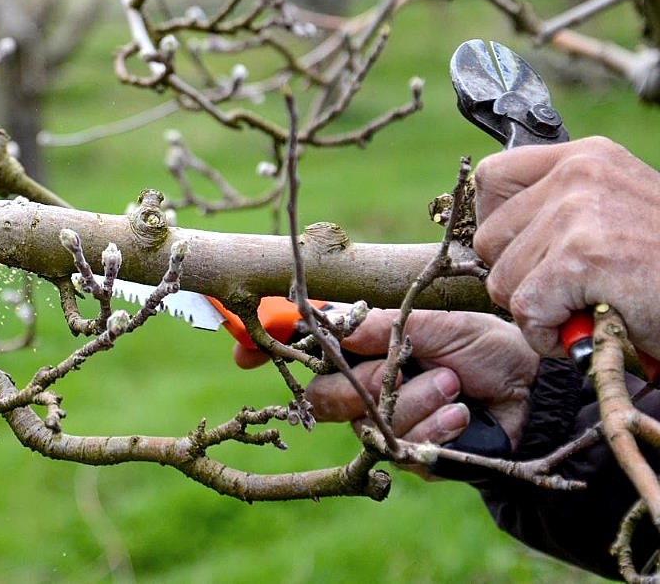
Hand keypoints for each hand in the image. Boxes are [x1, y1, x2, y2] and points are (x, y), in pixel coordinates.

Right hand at [237, 309, 537, 447]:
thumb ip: (377, 326)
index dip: (267, 346)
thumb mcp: (434, 324)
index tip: (242, 346)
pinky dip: (431, 425)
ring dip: (410, 398)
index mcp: (363, 346)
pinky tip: (459, 414)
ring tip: (454, 383)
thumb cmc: (488, 349)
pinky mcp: (403, 456)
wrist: (535, 396)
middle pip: (322, 394)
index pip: (303, 347)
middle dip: (367, 379)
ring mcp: (381, 422)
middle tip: (409, 363)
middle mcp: (363, 384)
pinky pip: (395, 445)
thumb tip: (328, 321)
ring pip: (361, 418)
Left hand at [474, 136, 659, 358]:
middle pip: (489, 238)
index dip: (496, 224)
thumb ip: (560, 208)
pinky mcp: (582, 258)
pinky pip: (526, 309)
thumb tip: (491, 236)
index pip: (492, 177)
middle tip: (567, 291)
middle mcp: (579, 174)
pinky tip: (588, 326)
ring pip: (503, 280)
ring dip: (538, 311)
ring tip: (587, 306)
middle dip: (518, 278)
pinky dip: (549, 335)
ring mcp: (579, 213)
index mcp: (586, 157)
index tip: (523, 250)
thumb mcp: (615, 211)